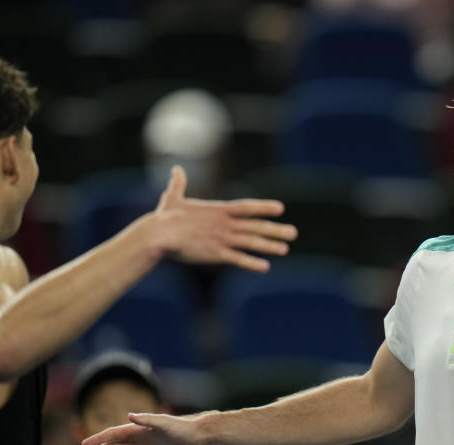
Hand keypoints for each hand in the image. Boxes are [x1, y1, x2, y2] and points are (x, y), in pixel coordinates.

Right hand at [148, 166, 296, 271]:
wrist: (159, 234)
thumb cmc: (164, 217)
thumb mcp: (173, 197)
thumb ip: (178, 183)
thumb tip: (175, 169)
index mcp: (217, 210)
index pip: (246, 207)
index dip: (264, 207)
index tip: (280, 208)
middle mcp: (224, 224)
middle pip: (255, 226)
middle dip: (275, 229)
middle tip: (293, 233)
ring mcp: (221, 239)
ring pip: (250, 242)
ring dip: (269, 246)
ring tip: (285, 249)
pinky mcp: (215, 254)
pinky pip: (237, 259)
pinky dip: (251, 263)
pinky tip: (265, 267)